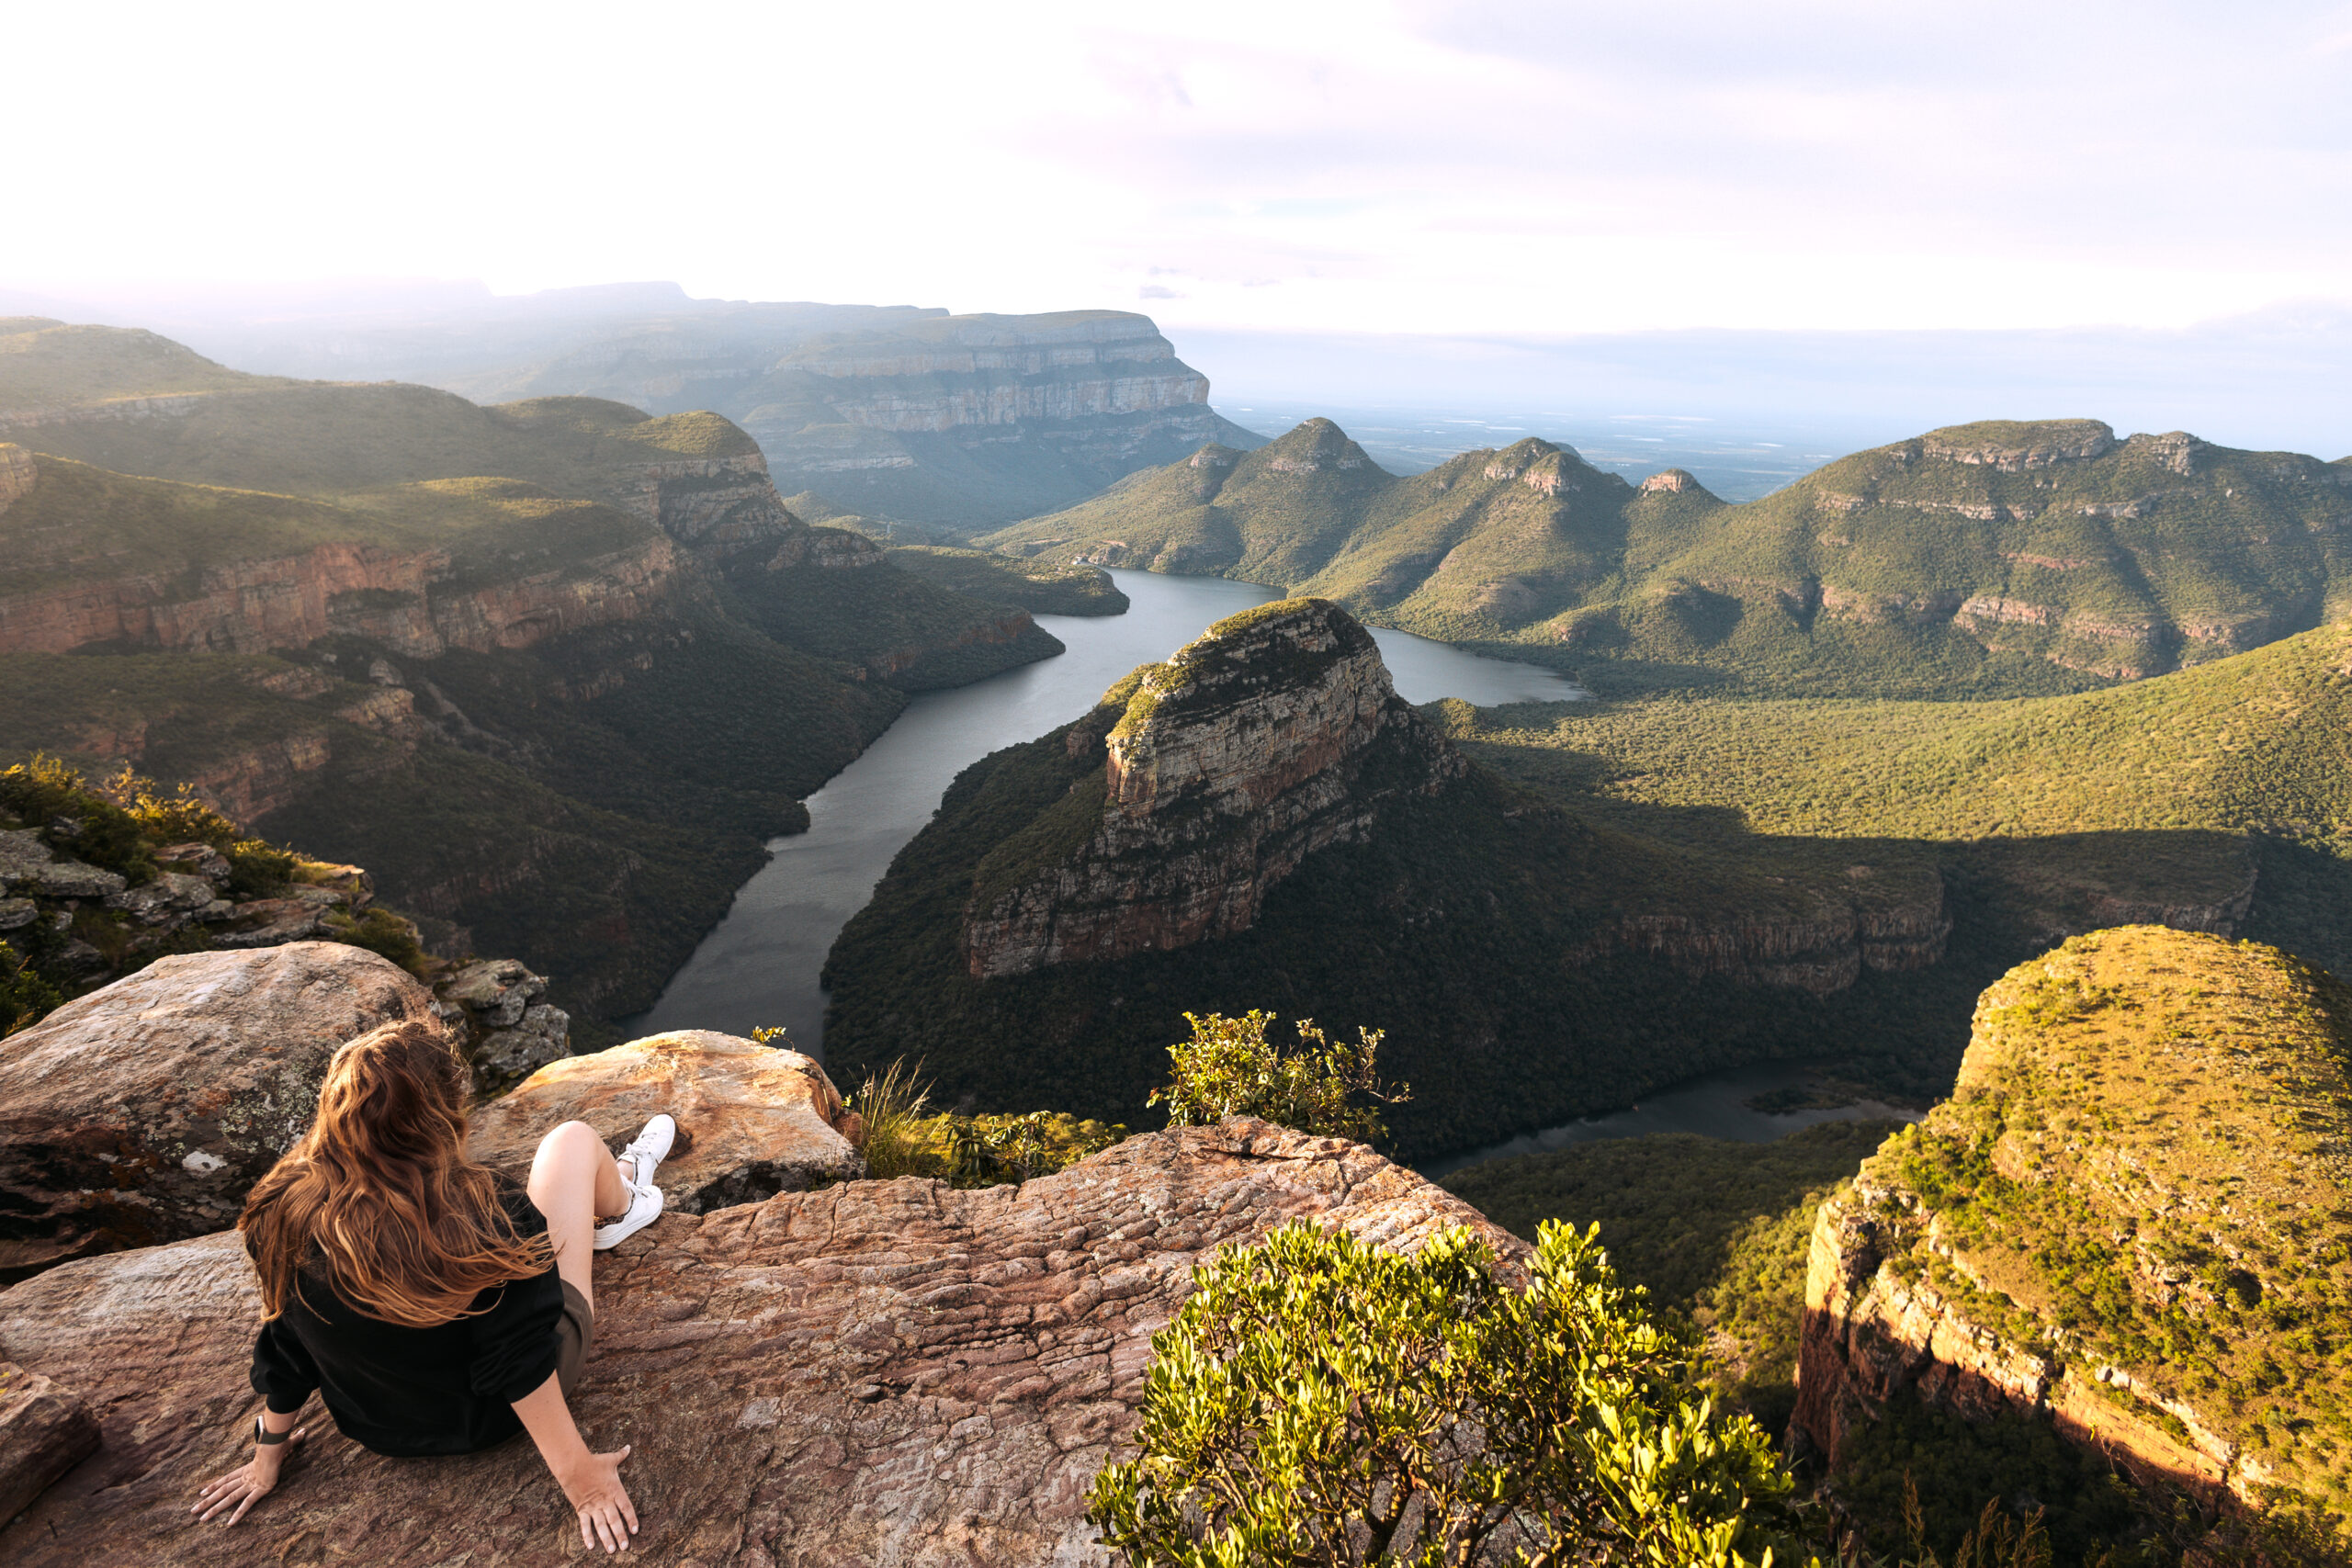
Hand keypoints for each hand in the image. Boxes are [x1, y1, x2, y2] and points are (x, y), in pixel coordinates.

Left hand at [192, 1425, 306, 1524]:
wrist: (277, 1444)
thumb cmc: (280, 1442)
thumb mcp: (286, 1443)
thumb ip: (294, 1439)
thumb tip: (304, 1430)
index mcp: (248, 1468)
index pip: (226, 1479)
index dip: (213, 1485)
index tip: (201, 1492)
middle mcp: (246, 1478)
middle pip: (222, 1490)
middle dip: (206, 1501)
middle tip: (192, 1511)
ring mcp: (251, 1484)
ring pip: (228, 1498)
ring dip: (213, 1509)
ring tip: (201, 1519)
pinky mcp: (259, 1489)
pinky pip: (247, 1504)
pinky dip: (238, 1514)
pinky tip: (229, 1524)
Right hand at [558, 1443, 638, 1553]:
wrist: (574, 1465)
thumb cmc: (594, 1462)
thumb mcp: (611, 1459)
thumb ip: (621, 1455)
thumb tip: (629, 1446)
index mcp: (616, 1490)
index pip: (627, 1508)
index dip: (631, 1519)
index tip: (635, 1530)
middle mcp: (606, 1501)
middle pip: (615, 1520)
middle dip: (620, 1534)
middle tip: (625, 1547)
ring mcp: (593, 1506)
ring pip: (601, 1526)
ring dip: (606, 1538)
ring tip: (611, 1550)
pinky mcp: (581, 1509)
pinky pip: (585, 1525)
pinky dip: (587, 1536)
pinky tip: (590, 1546)